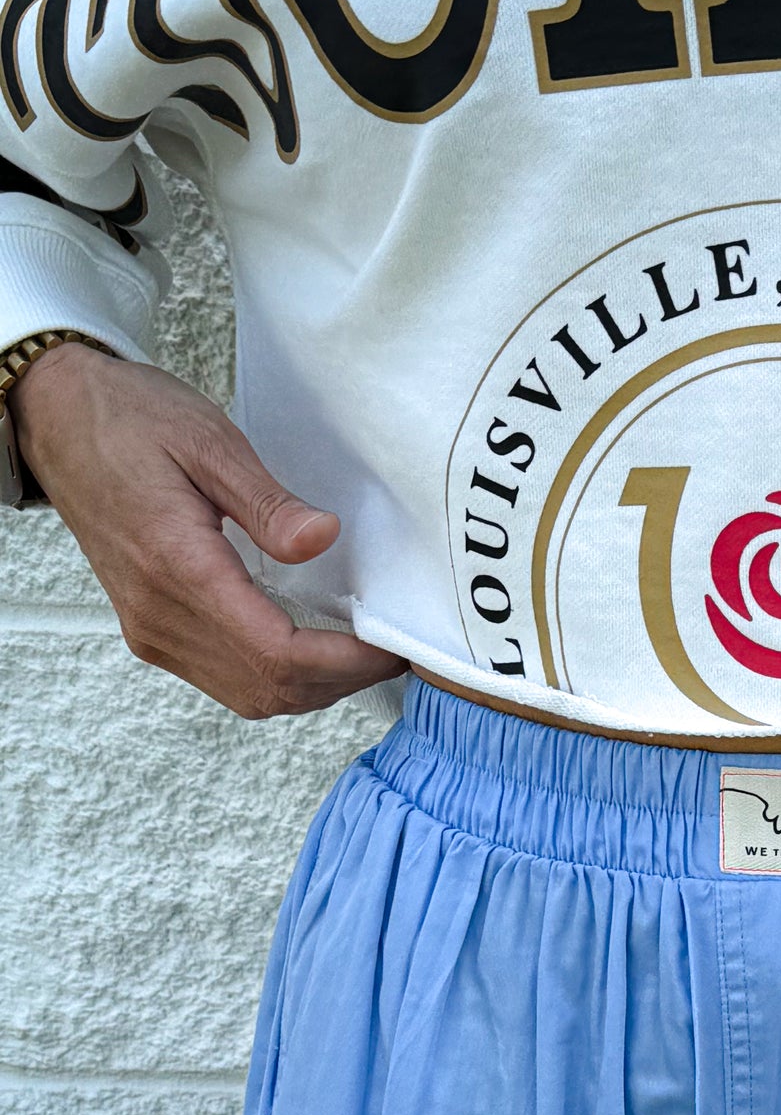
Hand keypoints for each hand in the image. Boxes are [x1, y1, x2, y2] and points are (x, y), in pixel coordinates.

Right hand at [10, 343, 399, 718]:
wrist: (56, 418)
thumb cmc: (128, 419)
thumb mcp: (209, 441)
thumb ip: (268, 503)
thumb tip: (323, 539)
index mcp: (177, 568)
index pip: (278, 655)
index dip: (345, 663)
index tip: (390, 648)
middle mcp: (159, 615)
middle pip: (270, 689)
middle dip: (340, 681)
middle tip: (390, 652)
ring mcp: (151, 629)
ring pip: (251, 696)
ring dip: (312, 686)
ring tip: (359, 652)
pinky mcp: (151, 630)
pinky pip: (227, 679)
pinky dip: (278, 676)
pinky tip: (311, 647)